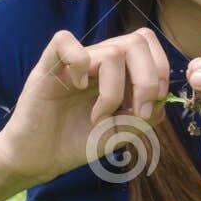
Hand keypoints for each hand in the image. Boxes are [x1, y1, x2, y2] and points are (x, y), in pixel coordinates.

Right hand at [0, 27, 169, 191]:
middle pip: (137, 40)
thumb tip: (162, 97)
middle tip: (135, 111)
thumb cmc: (76, 143)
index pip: (148, 45)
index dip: (160, 70)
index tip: (150, 106)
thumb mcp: (121, 133)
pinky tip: (77, 86)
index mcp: (117, 71)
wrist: (39, 159)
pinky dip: (78, 62)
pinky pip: (64, 40)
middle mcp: (98, 61)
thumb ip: (145, 115)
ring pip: (112, 52)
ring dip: (113, 91)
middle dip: (147, 79)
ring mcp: (74, 62)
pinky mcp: (48, 66)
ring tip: (98, 117)